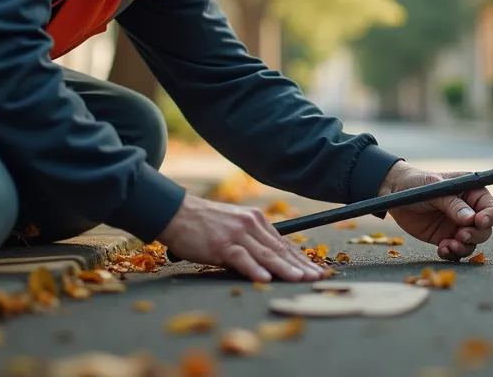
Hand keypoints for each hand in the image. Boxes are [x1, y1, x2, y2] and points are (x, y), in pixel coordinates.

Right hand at [156, 194, 328, 282]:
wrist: (176, 213)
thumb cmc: (203, 224)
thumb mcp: (234, 226)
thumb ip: (251, 240)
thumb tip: (269, 261)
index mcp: (256, 220)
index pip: (283, 243)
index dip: (300, 258)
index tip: (314, 270)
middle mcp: (251, 224)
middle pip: (280, 248)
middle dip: (300, 265)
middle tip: (316, 278)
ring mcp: (237, 234)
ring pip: (266, 254)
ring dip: (284, 268)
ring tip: (299, 279)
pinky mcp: (221, 244)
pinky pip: (241, 258)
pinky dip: (254, 268)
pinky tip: (266, 278)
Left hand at [379, 161, 492, 260]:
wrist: (394, 193)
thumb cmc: (417, 184)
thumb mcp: (435, 189)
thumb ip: (452, 204)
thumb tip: (470, 219)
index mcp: (471, 193)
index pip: (491, 208)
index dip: (490, 216)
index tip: (479, 222)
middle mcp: (468, 211)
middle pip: (485, 229)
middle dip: (475, 235)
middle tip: (460, 235)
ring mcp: (457, 226)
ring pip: (472, 243)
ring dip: (464, 247)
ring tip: (448, 245)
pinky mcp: (444, 237)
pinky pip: (455, 250)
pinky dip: (451, 253)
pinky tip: (441, 249)